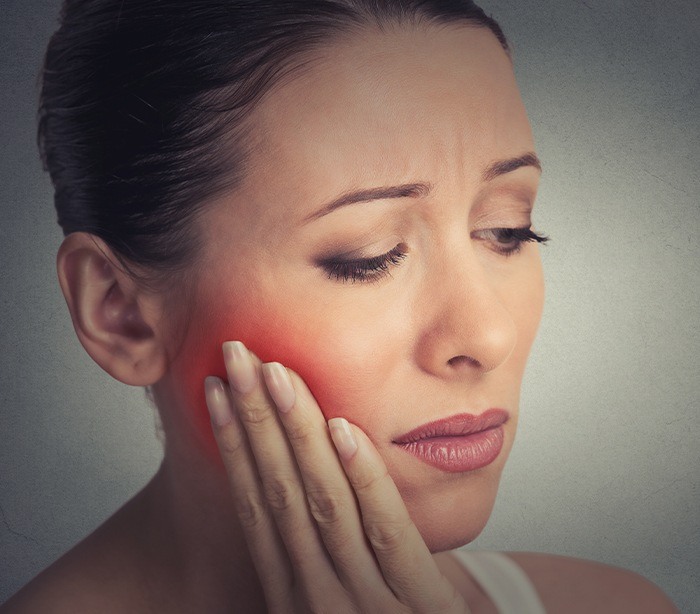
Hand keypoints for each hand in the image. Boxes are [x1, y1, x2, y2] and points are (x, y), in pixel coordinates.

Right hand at [203, 340, 469, 613]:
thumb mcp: (341, 596)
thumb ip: (318, 553)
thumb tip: (298, 478)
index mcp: (293, 593)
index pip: (255, 504)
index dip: (233, 443)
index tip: (217, 389)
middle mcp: (315, 597)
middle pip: (279, 492)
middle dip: (254, 418)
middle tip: (236, 354)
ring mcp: (364, 605)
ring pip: (322, 503)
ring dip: (296, 433)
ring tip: (275, 373)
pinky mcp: (418, 607)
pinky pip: (387, 533)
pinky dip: (363, 479)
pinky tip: (343, 429)